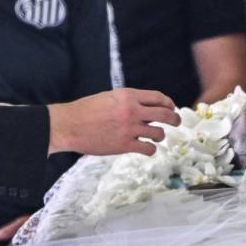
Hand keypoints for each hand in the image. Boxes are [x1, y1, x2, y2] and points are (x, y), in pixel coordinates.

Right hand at [48, 88, 179, 156]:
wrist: (69, 125)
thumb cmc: (86, 110)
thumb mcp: (110, 97)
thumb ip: (129, 101)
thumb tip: (146, 107)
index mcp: (128, 96)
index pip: (158, 97)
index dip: (168, 103)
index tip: (171, 107)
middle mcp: (132, 111)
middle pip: (165, 114)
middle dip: (174, 119)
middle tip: (176, 122)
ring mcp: (129, 129)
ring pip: (158, 133)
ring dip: (160, 135)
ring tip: (156, 136)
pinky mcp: (124, 145)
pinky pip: (148, 148)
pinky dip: (151, 149)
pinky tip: (147, 148)